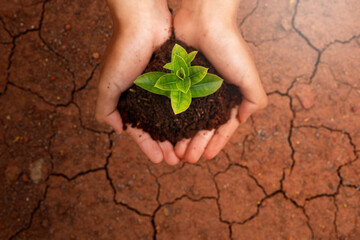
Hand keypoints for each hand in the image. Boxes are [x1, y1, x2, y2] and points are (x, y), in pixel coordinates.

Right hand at [96, 0, 179, 164]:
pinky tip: (198, 126)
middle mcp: (147, 96)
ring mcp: (163, 86)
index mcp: (130, 99)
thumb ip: (106, 108)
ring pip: (173, 117)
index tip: (159, 160)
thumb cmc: (123, 51)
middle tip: (177, 160)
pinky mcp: (178, 76)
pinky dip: (190, 114)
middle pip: (158, 127)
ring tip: (189, 148)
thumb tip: (117, 130)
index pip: (139, 130)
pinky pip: (185, 100)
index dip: (148, 146)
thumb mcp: (108, 83)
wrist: (145, 21)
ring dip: (180, 134)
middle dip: (167, 144)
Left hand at [173, 0, 267, 162]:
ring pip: (186, 118)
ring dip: (181, 136)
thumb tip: (244, 120)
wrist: (204, 18)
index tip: (207, 157)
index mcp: (229, 94)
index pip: (223, 126)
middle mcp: (212, 93)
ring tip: (174, 151)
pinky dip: (170, 118)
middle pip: (202, 125)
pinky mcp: (178, 78)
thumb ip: (255, 99)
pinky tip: (164, 131)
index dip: (216, 143)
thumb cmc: (229, 45)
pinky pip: (173, 103)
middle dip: (196, 144)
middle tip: (186, 159)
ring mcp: (194, 86)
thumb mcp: (248, 75)